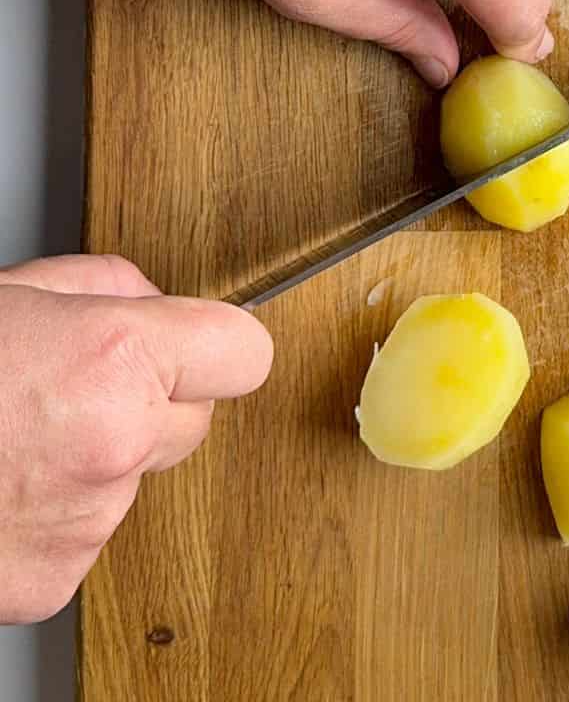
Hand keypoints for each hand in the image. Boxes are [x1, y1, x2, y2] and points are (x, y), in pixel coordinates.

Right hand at [0, 255, 272, 624]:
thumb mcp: (15, 292)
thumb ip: (105, 290)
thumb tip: (152, 303)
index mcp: (115, 359)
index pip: (243, 354)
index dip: (217, 346)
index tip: (202, 347)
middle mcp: (115, 445)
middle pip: (193, 422)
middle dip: (154, 401)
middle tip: (77, 387)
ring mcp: (86, 522)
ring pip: (135, 480)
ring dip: (98, 460)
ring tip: (14, 438)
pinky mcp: (51, 582)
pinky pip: (85, 537)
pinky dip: (54, 518)